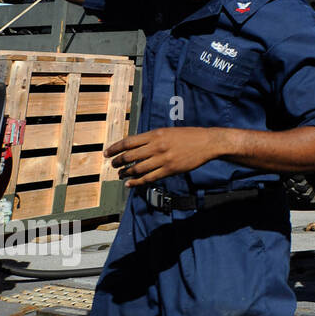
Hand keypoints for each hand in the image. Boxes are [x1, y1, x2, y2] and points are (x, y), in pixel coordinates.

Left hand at [105, 127, 220, 186]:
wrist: (208, 143)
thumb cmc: (189, 136)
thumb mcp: (168, 132)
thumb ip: (152, 138)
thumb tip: (135, 146)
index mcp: (156, 134)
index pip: (128, 142)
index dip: (114, 148)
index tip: (106, 153)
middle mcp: (157, 146)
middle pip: (129, 156)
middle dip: (117, 162)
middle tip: (113, 165)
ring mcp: (163, 159)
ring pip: (137, 169)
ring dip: (126, 173)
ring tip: (121, 175)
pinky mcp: (170, 170)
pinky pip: (149, 178)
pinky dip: (137, 182)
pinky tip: (130, 183)